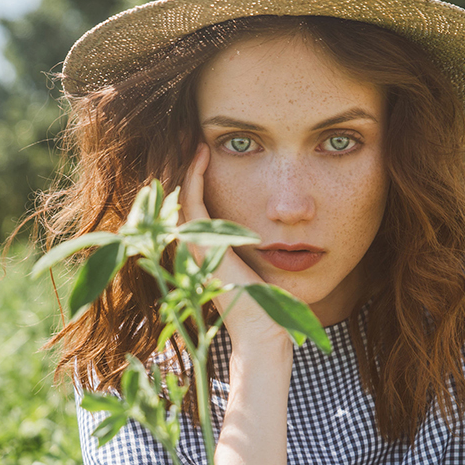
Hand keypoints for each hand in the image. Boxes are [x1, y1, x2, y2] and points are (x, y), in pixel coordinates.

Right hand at [181, 145, 294, 357]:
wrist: (265, 329)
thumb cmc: (270, 303)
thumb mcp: (263, 264)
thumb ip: (260, 243)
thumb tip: (286, 222)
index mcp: (204, 252)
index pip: (190, 205)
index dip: (192, 176)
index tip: (202, 150)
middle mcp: (192, 248)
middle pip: (178, 196)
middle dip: (181, 165)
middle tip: (187, 135)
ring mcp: (193, 247)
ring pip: (178, 195)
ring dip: (183, 164)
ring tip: (190, 137)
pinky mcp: (202, 246)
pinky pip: (191, 202)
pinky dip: (193, 176)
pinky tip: (202, 153)